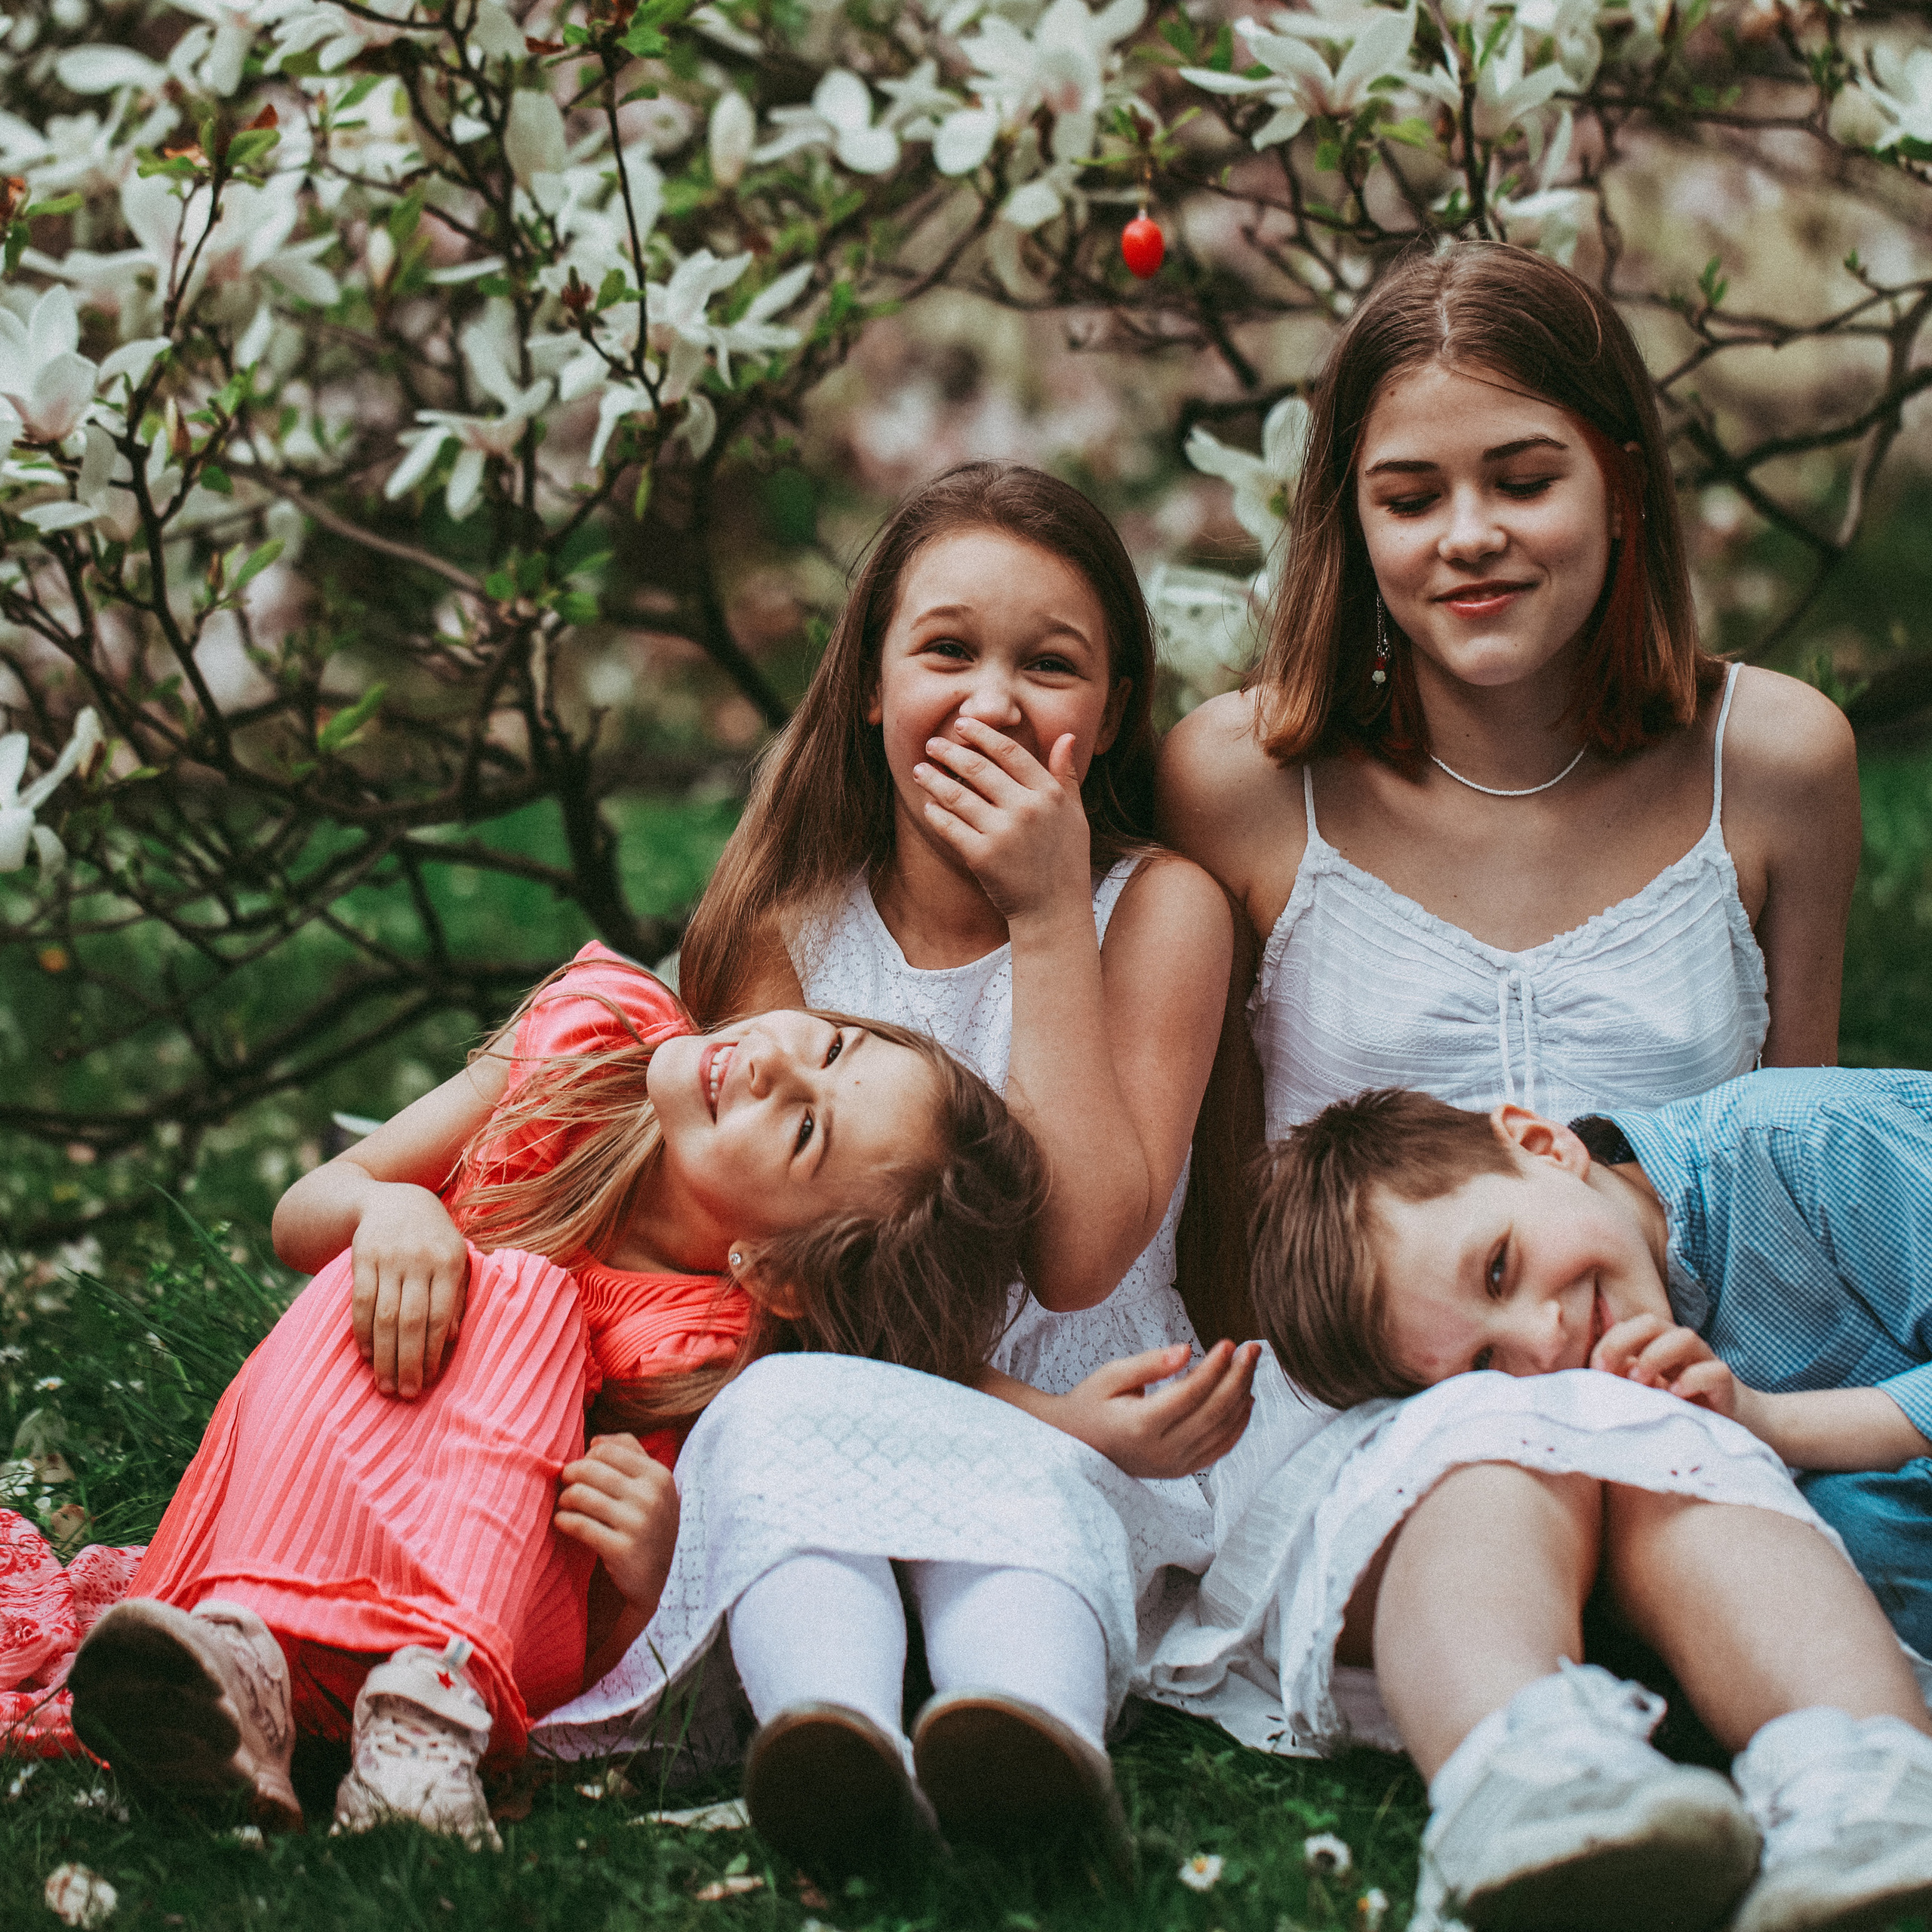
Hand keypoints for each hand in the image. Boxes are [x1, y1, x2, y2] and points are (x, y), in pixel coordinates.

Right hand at [349, 1182, 470, 1398]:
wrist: (395, 1200)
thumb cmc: (433, 1239)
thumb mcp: (455, 1259)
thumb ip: (455, 1296)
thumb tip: (450, 1339)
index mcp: (450, 1261)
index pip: (440, 1315)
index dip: (433, 1351)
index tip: (430, 1380)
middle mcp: (420, 1259)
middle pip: (411, 1320)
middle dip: (408, 1361)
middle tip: (406, 1394)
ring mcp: (389, 1257)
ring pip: (384, 1315)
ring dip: (384, 1355)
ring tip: (385, 1385)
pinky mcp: (363, 1257)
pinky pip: (361, 1300)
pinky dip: (362, 1331)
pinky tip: (366, 1354)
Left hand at [555, 1434, 679, 1613]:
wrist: (663, 1580)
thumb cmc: (651, 1526)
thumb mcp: (655, 1487)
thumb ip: (630, 1455)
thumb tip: (596, 1439)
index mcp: (658, 1476)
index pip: (607, 1450)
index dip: (586, 1458)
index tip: (581, 1472)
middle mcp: (650, 1497)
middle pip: (590, 1470)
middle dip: (570, 1476)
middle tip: (565, 1486)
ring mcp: (637, 1524)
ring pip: (581, 1496)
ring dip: (564, 1499)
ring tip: (564, 1505)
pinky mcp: (621, 1551)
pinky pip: (579, 1525)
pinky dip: (563, 1520)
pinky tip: (562, 1522)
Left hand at [912, 716, 1091, 925]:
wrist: (1054, 910)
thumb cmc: (1065, 860)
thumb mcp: (1074, 814)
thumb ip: (1066, 774)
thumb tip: (1067, 736)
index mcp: (1049, 794)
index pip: (1010, 753)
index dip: (983, 735)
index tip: (962, 724)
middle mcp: (1026, 809)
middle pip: (979, 769)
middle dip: (951, 752)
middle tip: (932, 744)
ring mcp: (1003, 832)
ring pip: (958, 795)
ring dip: (934, 779)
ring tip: (920, 770)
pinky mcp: (982, 856)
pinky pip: (950, 826)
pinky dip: (936, 813)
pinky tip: (929, 805)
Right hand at [1052, 1340, 1258, 1478]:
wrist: (1076, 1444)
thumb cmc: (1091, 1403)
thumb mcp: (1110, 1376)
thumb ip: (1148, 1364)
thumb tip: (1187, 1350)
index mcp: (1140, 1426)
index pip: (1190, 1394)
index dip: (1214, 1368)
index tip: (1228, 1343)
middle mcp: (1161, 1452)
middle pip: (1214, 1413)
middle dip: (1238, 1377)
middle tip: (1252, 1349)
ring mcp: (1173, 1466)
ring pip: (1223, 1432)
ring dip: (1243, 1397)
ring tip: (1250, 1366)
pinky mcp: (1181, 1471)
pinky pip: (1220, 1450)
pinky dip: (1238, 1425)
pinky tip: (1246, 1399)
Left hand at [1590, 1314, 1738, 1419]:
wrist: (1725, 1424)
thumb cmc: (1673, 1407)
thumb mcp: (1639, 1393)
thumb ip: (1617, 1382)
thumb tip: (1588, 1382)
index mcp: (1654, 1344)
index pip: (1626, 1326)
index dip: (1608, 1345)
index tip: (1597, 1373)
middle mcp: (1677, 1346)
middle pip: (1651, 1322)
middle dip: (1625, 1343)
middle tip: (1612, 1375)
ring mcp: (1703, 1361)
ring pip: (1684, 1337)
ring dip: (1656, 1357)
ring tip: (1642, 1384)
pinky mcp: (1725, 1383)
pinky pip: (1714, 1370)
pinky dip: (1693, 1379)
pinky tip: (1677, 1396)